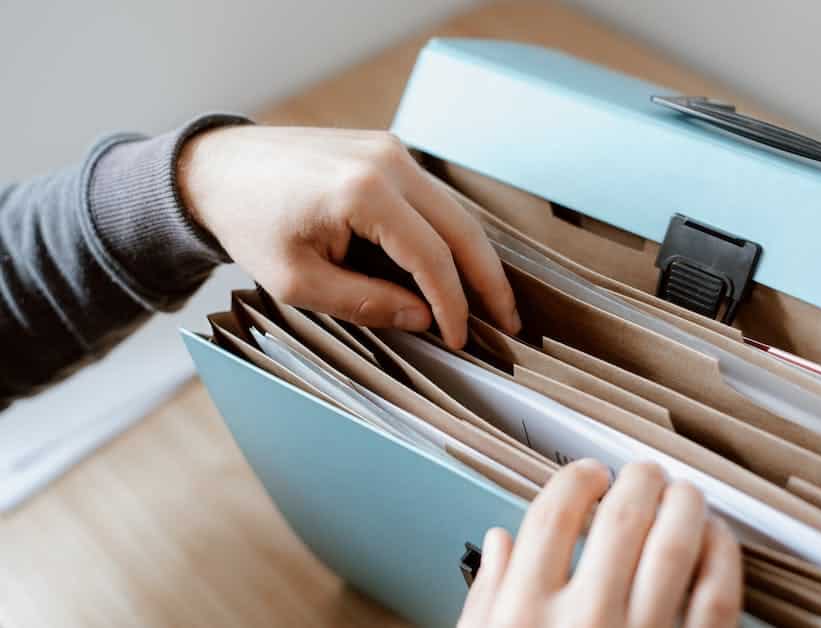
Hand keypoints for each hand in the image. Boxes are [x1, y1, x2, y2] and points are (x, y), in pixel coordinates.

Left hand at [177, 125, 520, 347]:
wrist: (216, 169)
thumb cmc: (249, 224)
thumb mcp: (298, 281)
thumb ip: (367, 302)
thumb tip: (424, 318)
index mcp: (363, 192)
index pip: (432, 257)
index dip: (453, 304)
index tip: (461, 338)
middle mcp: (387, 161)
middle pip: (462, 229)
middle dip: (489, 281)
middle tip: (510, 323)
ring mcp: (390, 150)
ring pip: (455, 211)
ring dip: (475, 258)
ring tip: (493, 301)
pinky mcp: (386, 151)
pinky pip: (433, 198)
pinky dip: (450, 235)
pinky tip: (458, 267)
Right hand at [458, 460, 741, 627]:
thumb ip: (488, 597)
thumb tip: (499, 542)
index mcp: (526, 613)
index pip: (555, 513)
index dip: (577, 479)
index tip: (588, 474)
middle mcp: (586, 620)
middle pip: (622, 517)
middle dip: (637, 480)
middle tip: (644, 473)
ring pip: (677, 543)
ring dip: (685, 504)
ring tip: (683, 492)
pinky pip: (718, 595)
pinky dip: (722, 555)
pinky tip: (715, 539)